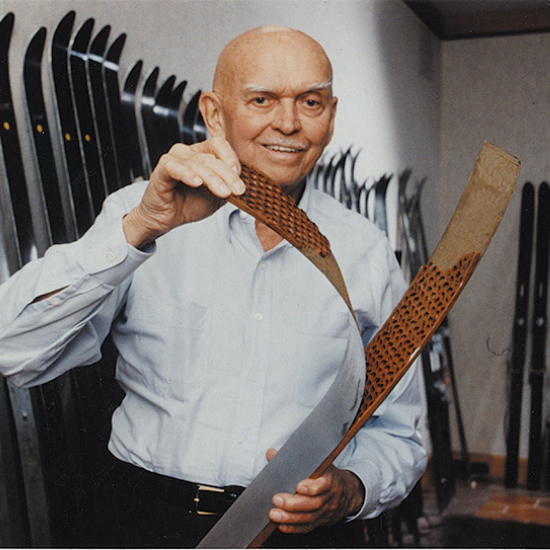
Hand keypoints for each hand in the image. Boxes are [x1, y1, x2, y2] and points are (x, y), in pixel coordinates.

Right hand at [123, 137, 244, 247]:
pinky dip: (187, 174)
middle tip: (237, 190)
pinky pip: (175, 167)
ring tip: (223, 193)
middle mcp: (188, 152)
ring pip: (197, 164)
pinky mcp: (162, 169)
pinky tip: (197, 182)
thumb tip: (241, 183)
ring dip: (213, 179)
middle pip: (211, 157)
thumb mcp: (216, 197)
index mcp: (202, 154)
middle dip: (227, 175)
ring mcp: (174, 158)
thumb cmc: (189, 204)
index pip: (220, 146)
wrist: (167, 218)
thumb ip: (228, 186)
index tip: (240, 179)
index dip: (232, 159)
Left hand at [266, 448, 364, 534]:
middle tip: (277, 500)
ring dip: (290, 517)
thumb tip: (271, 453)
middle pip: (313, 503)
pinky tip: (281, 525)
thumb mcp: (316, 464)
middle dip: (294, 504)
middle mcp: (329, 497)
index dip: (312, 487)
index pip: (323, 484)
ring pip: (309, 517)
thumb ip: (294, 460)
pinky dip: (293, 528)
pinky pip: (307, 527)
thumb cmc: (325, 475)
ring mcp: (325, 511)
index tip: (299, 487)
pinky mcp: (319, 522)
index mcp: (329, 479)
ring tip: (274, 514)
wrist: (345, 493)